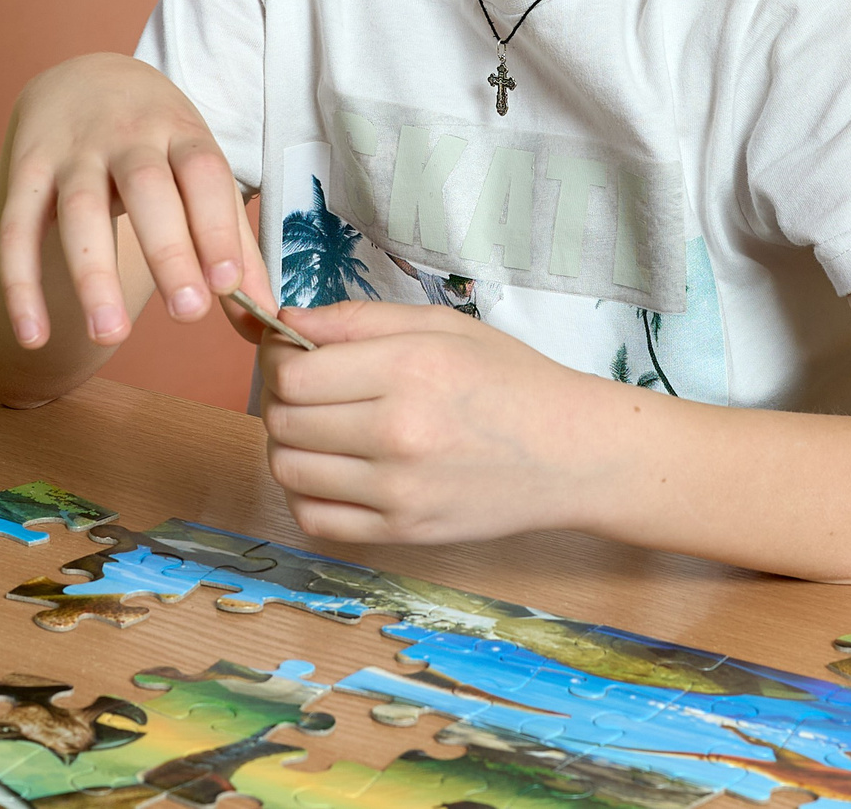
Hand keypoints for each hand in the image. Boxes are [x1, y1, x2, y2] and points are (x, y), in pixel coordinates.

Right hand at [0, 53, 265, 349]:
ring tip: (108, 334)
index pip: (204, 174)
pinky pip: (16, 227)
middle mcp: (128, 136)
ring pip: (79, 209)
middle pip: (147, 188)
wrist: (82, 73)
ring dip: (93, 273)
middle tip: (187, 313)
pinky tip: (32, 334)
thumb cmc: (158, 140)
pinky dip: (20, 283)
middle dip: (168, 250)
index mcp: (181, 132)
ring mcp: (72, 151)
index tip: (227, 283)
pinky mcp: (26, 169)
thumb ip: (232, 244)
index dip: (217, 226)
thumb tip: (266, 319)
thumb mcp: (199, 170)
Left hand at [258, 301, 596, 543]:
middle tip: (306, 390)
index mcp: (409, 368)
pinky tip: (328, 471)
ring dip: (288, 446)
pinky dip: (305, 494)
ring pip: (289, 469)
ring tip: (318, 429)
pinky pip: (315, 519)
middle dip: (281, 400)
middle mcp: (399, 432)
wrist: (571, 452)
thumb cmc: (510, 380)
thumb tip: (287, 323)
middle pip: (284, 420)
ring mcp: (399, 490)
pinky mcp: (403, 531)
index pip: (293, 373)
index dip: (278, 360)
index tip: (292, 355)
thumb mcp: (441, 327)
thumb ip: (358, 319)